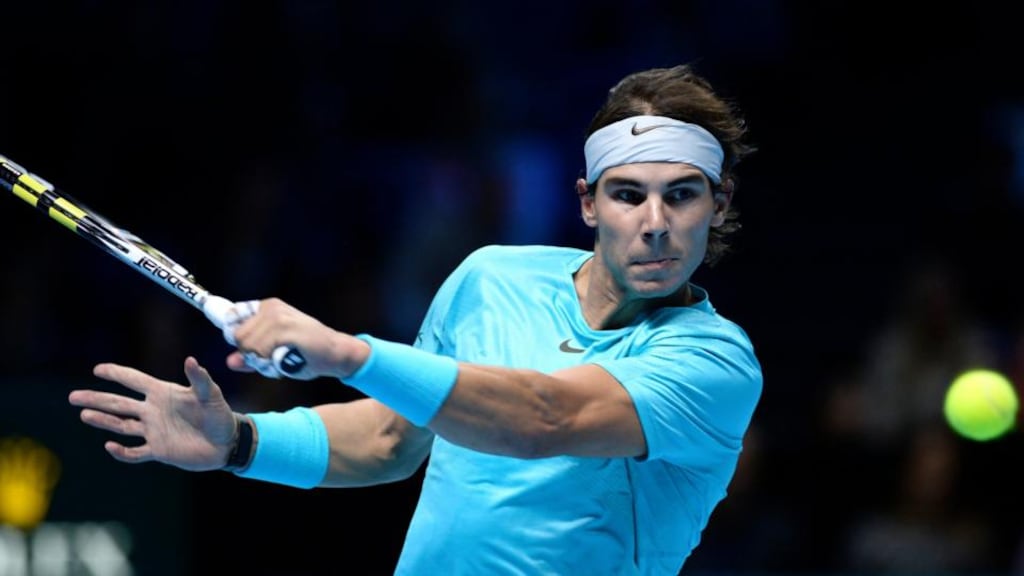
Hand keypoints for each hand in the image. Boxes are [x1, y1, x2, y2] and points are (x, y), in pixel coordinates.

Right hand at [68, 357, 236, 470]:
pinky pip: (135, 452)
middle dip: (97, 399)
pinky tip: (109, 446)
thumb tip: (190, 360)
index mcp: (163, 393)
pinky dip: (122, 451)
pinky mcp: (158, 450)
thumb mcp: (211, 394)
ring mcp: (154, 430)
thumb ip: (200, 379)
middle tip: (73, 396)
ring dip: (103, 421)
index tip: (98, 369)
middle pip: (119, 403)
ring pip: (121, 425)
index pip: (134, 381)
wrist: (227, 443)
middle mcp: (153, 411)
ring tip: (84, 414)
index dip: (117, 374)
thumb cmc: (220, 415)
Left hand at [224, 298, 364, 380]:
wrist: (336, 352)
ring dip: (261, 361)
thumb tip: (230, 361)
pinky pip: (260, 352)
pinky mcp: (285, 330)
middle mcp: (270, 308)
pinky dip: (270, 363)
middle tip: (273, 359)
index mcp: (267, 307)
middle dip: (251, 354)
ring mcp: (278, 317)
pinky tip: (286, 361)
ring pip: (247, 346)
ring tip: (282, 360)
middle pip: (238, 336)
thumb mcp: (274, 353)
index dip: (237, 336)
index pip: (232, 317)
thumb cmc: (307, 353)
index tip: (247, 347)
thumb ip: (251, 356)